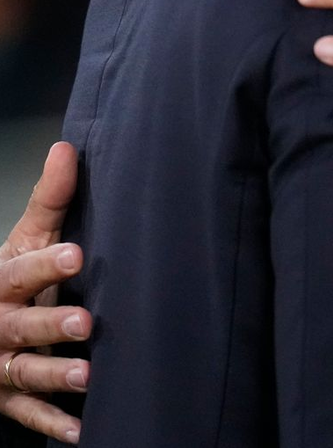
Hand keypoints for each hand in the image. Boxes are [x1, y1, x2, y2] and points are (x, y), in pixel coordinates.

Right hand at [0, 142, 90, 444]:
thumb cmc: (14, 274)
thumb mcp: (29, 236)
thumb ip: (51, 198)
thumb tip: (66, 148)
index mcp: (3, 281)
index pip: (21, 271)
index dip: (47, 264)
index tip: (78, 255)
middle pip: (22, 326)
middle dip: (51, 325)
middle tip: (85, 323)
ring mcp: (0, 364)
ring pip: (26, 371)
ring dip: (55, 377)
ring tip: (88, 376)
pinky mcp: (6, 397)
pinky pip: (27, 414)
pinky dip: (53, 423)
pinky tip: (81, 431)